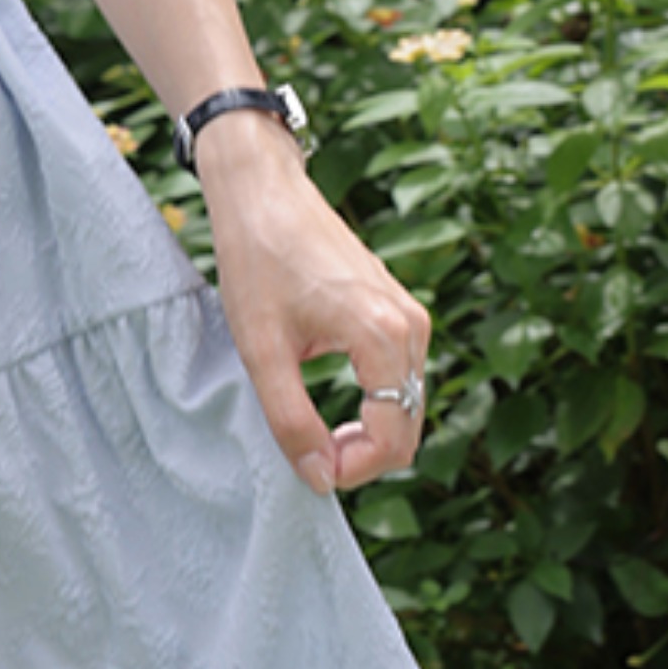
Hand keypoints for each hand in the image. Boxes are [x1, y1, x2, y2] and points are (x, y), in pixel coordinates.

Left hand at [194, 117, 431, 496]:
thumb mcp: (262, 350)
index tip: (309, 467)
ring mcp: (409, 314)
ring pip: (406, 405)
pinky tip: (331, 399)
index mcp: (383, 335)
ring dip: (369, 430)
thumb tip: (321, 477)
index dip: (353, 469)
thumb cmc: (257, 261)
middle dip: (363, 455)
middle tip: (308, 452)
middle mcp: (410, 326)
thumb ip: (291, 419)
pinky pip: (401, 377)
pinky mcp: (399, 308)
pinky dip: (374, 403)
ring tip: (315, 427)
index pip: (392, 438)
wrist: (263, 191)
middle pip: (408, 426)